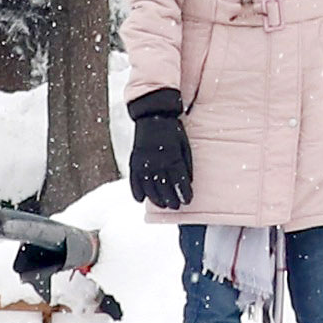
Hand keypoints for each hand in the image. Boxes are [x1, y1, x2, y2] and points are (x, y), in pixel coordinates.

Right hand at [126, 89, 194, 213]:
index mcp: (173, 157)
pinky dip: (136, 190)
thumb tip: (188, 182)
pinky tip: (140, 200)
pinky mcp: (135, 160)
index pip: (179, 181)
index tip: (187, 201)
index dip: (183, 193)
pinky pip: (134, 180)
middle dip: (171, 199)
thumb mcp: (184, 145)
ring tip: (162, 205)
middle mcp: (158, 162)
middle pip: (165, 187)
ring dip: (156, 198)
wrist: (153, 115)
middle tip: (175, 207)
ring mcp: (145, 162)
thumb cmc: (173, 131)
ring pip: (149, 187)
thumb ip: (186, 163)